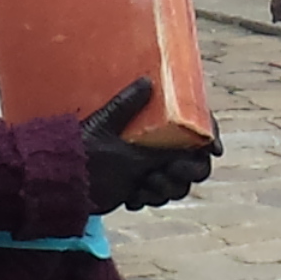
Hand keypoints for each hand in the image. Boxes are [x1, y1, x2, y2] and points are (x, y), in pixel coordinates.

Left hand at [79, 77, 213, 213]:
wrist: (66, 183)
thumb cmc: (86, 151)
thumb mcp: (108, 129)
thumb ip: (132, 110)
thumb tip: (148, 82)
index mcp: (153, 125)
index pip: (194, 124)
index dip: (210, 134)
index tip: (213, 150)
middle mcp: (156, 145)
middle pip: (195, 160)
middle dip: (185, 170)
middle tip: (163, 172)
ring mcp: (150, 166)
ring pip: (180, 183)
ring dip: (164, 188)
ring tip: (140, 186)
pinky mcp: (142, 185)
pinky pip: (161, 195)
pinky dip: (149, 198)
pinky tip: (131, 197)